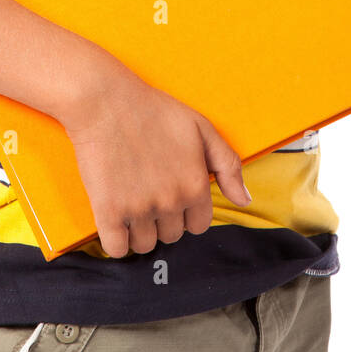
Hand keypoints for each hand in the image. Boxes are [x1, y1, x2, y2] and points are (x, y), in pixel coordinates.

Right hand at [62, 67, 251, 258]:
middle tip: (149, 192)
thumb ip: (228, 165)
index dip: (187, 211)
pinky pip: (116, 249)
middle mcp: (171, 201)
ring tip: (131, 203)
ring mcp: (139, 209)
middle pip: (172, 235)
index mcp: (195, 185)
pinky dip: (116, 241)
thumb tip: (244, 200)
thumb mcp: (201, 128)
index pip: (199, 225)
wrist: (106, 102)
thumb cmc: (153, 111)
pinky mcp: (109, 211)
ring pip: (145, 244)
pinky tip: (115, 221)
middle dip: (164, 220)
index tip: (172, 195)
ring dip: (139, 230)